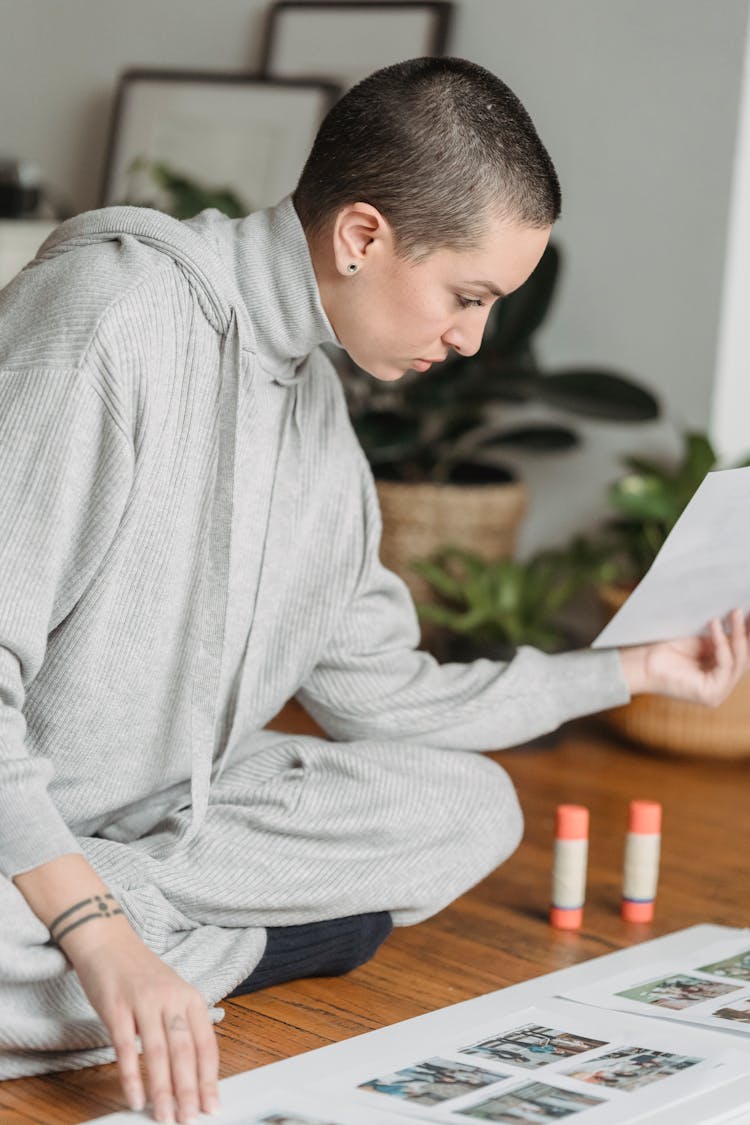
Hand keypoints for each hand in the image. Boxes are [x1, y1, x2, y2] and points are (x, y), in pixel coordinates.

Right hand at [67, 923, 219, 1122]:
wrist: (108, 942)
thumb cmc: (142, 975)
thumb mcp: (172, 995)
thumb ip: (182, 1028)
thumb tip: (193, 1074)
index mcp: (191, 997)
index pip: (206, 1044)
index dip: (209, 1079)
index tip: (211, 1106)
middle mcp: (171, 998)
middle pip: (184, 1052)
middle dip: (188, 1091)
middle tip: (189, 1120)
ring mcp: (144, 1002)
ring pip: (157, 1053)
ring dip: (162, 1090)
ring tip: (165, 1117)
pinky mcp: (116, 1007)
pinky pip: (125, 1047)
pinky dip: (130, 1076)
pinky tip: (135, 1098)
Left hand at [619, 608, 749, 705]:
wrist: (642, 660)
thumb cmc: (667, 647)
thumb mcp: (702, 638)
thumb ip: (723, 633)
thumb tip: (742, 612)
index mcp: (721, 672)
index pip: (744, 652)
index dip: (749, 633)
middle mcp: (723, 684)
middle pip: (745, 657)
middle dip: (747, 632)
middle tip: (744, 608)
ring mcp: (719, 692)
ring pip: (739, 661)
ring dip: (738, 634)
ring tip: (734, 612)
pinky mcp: (712, 695)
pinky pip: (725, 665)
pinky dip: (722, 643)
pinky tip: (714, 624)